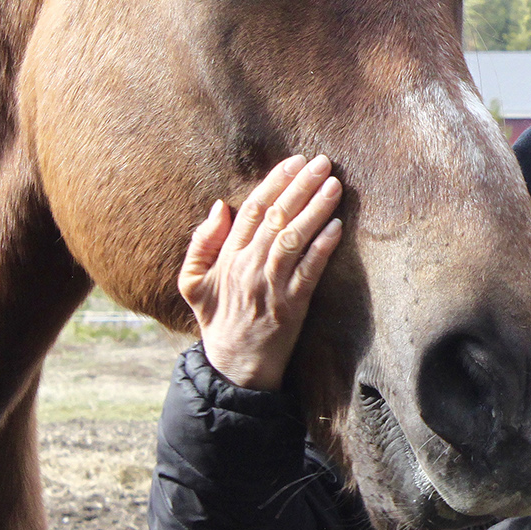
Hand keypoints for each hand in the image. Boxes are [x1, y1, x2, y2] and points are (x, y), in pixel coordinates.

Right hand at [179, 154, 343, 389]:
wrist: (234, 368)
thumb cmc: (218, 320)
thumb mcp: (193, 283)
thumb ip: (201, 244)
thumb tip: (220, 206)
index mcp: (228, 257)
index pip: (254, 210)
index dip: (275, 182)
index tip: (295, 162)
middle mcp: (249, 266)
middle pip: (277, 217)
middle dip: (301, 186)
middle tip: (322, 162)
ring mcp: (272, 285)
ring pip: (294, 239)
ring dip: (315, 209)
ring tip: (334, 185)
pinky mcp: (293, 306)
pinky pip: (309, 271)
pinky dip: (323, 248)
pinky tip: (337, 227)